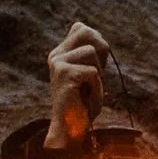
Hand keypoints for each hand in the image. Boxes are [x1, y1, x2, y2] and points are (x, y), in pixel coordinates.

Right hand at [47, 19, 110, 148]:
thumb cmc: (83, 105)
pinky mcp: (63, 74)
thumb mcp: (90, 76)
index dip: (97, 43)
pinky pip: (93, 73)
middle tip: (95, 76)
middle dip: (101, 51)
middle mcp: (56, 55)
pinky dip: (97, 89)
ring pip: (92, 52)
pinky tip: (86, 100)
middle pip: (87, 31)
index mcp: (60, 53)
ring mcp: (58, 63)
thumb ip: (91, 56)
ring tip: (88, 92)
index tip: (95, 66)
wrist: (70, 130)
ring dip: (99, 77)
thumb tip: (98, 38)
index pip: (81, 28)